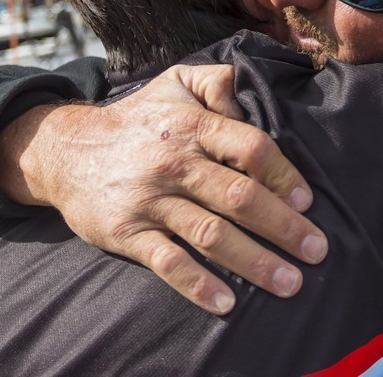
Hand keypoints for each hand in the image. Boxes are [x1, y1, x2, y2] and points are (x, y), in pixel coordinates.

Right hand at [0, 64, 327, 314]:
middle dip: (285, 227)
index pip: (252, 149)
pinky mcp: (126, 233)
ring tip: (290, 283)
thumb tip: (253, 99)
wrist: (65, 150)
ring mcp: (150, 201)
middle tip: (317, 251)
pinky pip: (168, 262)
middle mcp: (174, 162)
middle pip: (240, 198)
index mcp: (192, 126)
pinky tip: (227, 303)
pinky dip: (198, 285)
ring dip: (255, 262)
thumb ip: (219, 80)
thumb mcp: (176, 82)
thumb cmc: (138, 120)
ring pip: (212, 235)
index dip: (285, 177)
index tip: (308, 203)